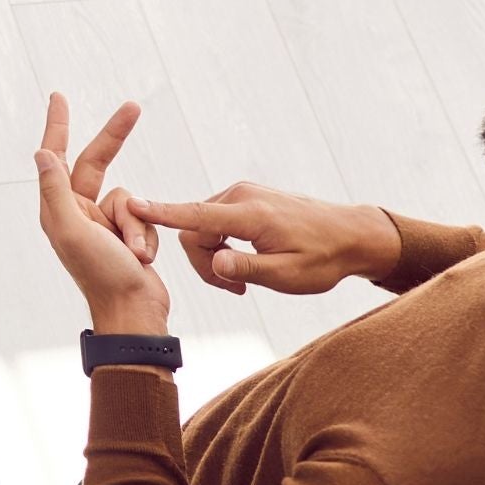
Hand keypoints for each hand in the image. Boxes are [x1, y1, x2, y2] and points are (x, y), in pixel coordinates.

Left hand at [31, 94, 169, 335]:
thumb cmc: (101, 275)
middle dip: (115, 137)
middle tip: (133, 107)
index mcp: (58, 209)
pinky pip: (144, 217)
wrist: (134, 312)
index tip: (59, 97)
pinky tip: (142, 260)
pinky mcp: (127, 236)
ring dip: (137, 225)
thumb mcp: (72, 231)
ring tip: (134, 254)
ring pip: (129, 198)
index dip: (57, 126)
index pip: (57, 157)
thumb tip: (40, 153)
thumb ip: (55, 191)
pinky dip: (147, 236)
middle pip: (96, 163)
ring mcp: (103, 224)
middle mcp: (77, 213)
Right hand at [129, 183, 403, 297]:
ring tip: (245, 280)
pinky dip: (223, 243)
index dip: (162, 214)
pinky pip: (217, 219)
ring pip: (204, 226)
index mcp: (250, 215)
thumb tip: (215, 263)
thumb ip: (249, 269)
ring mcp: (244, 194)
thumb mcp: (289, 275)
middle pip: (194, 229)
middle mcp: (241, 197)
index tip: (131, 205)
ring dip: (215, 255)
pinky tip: (247, 261)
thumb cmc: (324, 258)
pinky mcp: (247, 197)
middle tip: (235, 290)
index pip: (195, 214)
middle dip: (204, 262)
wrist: (353, 233)